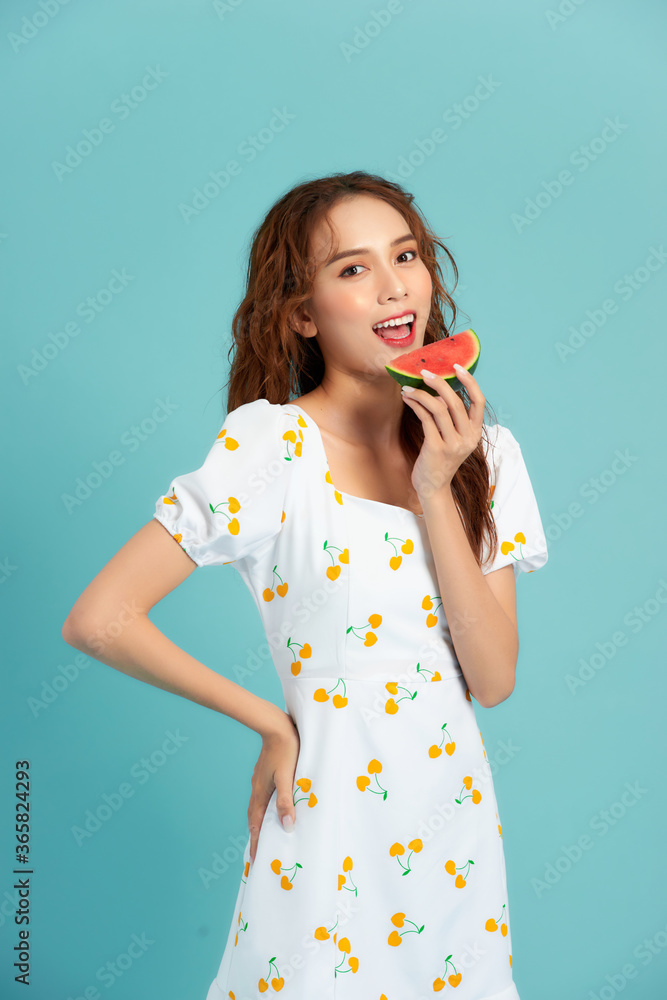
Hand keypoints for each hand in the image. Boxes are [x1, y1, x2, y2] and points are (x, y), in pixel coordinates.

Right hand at [248, 711, 299, 864]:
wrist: (276, 724)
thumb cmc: (285, 750)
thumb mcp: (288, 778)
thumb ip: (286, 802)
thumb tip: (287, 827)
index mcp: (260, 793)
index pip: (256, 825)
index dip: (256, 843)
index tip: (254, 861)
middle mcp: (257, 788)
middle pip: (255, 817)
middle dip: (257, 835)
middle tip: (259, 852)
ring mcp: (260, 779)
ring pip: (259, 805)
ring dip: (261, 821)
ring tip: (265, 833)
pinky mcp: (266, 772)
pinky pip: (264, 795)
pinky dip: (266, 807)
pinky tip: (273, 804)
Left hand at [400, 364, 484, 500]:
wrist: (433, 486)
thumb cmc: (440, 459)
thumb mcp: (452, 438)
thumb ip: (450, 417)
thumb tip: (438, 394)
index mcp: (475, 433)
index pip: (479, 401)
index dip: (470, 382)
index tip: (457, 367)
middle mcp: (468, 438)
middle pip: (456, 402)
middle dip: (439, 383)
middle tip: (424, 373)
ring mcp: (453, 444)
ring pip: (439, 409)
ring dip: (421, 394)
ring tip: (408, 388)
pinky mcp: (436, 448)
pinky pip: (426, 419)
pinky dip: (416, 406)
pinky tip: (408, 400)